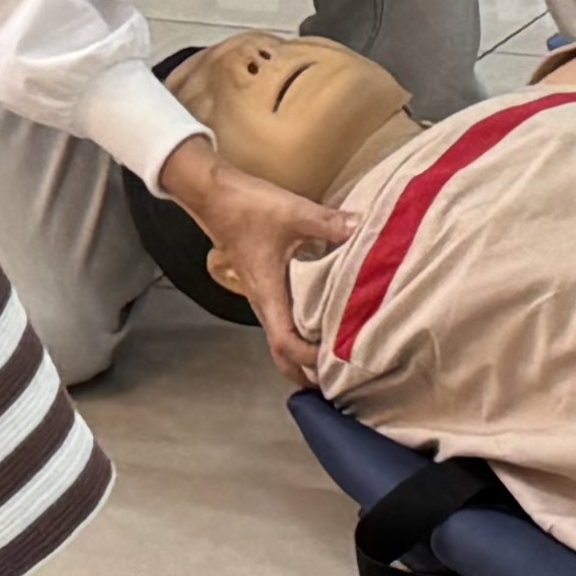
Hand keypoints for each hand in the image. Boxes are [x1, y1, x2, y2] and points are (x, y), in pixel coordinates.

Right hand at [161, 148, 358, 384]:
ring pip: (281, 337)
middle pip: (280, 353)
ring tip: (335, 360)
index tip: (337, 362)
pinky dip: (300, 331)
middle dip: (304, 373)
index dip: (309, 360)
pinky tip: (323, 321)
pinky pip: (283, 317)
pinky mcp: (265, 282)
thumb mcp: (292, 212)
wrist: (213, 194)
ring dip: (302, 355)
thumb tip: (363, 228)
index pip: (285, 344)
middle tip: (336, 382)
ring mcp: (262, 293)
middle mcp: (263, 301)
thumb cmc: (246, 207)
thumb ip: (329, 223)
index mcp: (268, 294)